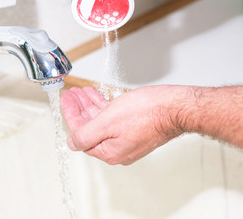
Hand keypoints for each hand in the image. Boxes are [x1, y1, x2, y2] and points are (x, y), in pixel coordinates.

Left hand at [60, 86, 183, 164]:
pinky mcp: (136, 129)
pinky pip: (114, 119)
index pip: (80, 134)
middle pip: (90, 128)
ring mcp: (127, 139)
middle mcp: (118, 148)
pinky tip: (97, 96)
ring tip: (81, 92)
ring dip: (89, 105)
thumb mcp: (107, 122)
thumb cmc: (148, 114)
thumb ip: (86, 134)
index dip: (70, 114)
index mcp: (109, 151)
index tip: (66, 100)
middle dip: (79, 108)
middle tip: (71, 94)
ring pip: (102, 121)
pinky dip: (103, 106)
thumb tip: (72, 143)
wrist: (177, 107)